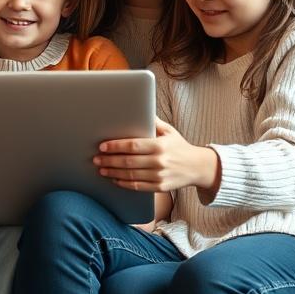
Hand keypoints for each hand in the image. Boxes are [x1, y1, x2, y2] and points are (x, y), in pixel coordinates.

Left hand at [94, 118, 220, 192]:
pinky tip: (114, 179)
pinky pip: (138, 186)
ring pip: (131, 175)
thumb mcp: (169, 131)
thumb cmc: (179, 146)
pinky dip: (124, 183)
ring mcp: (160, 176)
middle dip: (109, 160)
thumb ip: (153, 121)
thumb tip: (139, 106)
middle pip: (128, 161)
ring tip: (101, 168)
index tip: (103, 146)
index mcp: (160, 145)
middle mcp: (160, 161)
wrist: (197, 167)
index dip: (116, 146)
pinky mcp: (160, 187)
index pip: (133, 145)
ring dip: (113, 172)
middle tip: (96, 158)